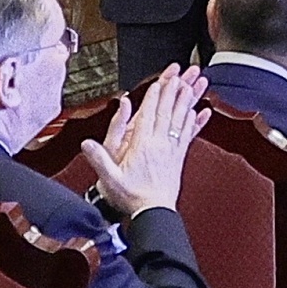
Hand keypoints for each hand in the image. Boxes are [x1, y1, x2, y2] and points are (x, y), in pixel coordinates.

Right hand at [83, 65, 207, 217]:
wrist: (154, 213)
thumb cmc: (131, 197)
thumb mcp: (110, 179)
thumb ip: (99, 159)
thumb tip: (86, 143)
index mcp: (142, 146)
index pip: (148, 115)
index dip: (154, 96)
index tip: (159, 81)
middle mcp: (160, 144)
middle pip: (167, 111)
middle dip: (173, 91)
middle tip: (180, 74)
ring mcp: (172, 150)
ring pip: (180, 119)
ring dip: (186, 101)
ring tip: (193, 85)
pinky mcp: (179, 158)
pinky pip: (188, 135)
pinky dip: (194, 121)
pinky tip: (200, 112)